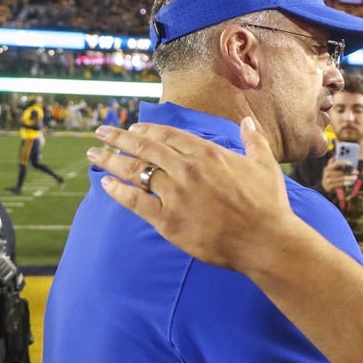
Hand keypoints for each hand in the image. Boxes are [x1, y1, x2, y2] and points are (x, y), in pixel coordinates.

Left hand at [88, 119, 293, 272]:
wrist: (265, 240)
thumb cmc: (269, 204)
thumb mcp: (265, 165)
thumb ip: (254, 140)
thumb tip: (247, 122)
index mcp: (208, 153)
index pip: (168, 135)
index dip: (147, 130)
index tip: (133, 128)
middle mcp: (187, 169)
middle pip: (144, 147)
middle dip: (119, 138)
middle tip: (101, 132)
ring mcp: (175, 194)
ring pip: (135, 171)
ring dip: (110, 160)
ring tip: (94, 154)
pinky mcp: (168, 220)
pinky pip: (135, 202)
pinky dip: (118, 191)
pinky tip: (105, 184)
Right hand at [321, 158, 356, 193]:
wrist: (325, 187)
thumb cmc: (331, 176)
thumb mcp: (331, 169)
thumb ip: (335, 163)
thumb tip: (337, 156)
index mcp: (328, 167)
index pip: (337, 163)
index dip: (344, 163)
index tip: (351, 163)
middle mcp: (327, 173)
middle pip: (340, 172)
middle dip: (349, 172)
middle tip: (356, 172)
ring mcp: (328, 180)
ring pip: (341, 178)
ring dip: (349, 178)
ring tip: (355, 177)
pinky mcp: (329, 186)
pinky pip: (339, 184)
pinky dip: (345, 183)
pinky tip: (350, 182)